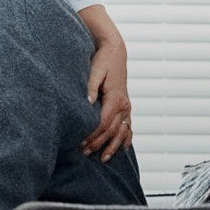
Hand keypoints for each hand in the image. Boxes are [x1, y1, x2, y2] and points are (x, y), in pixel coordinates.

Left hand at [81, 36, 132, 162]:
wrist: (114, 51)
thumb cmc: (103, 60)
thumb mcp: (95, 70)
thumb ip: (90, 87)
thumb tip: (86, 102)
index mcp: (116, 98)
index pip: (103, 122)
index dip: (92, 134)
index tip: (80, 142)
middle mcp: (124, 105)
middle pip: (111, 130)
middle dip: (98, 143)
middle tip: (83, 152)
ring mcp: (127, 107)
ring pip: (121, 132)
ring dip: (112, 146)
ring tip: (102, 158)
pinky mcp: (126, 106)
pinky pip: (128, 127)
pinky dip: (126, 139)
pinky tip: (123, 148)